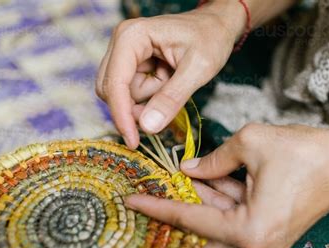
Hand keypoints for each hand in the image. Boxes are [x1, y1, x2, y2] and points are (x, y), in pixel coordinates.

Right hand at [96, 2, 245, 147]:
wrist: (217, 26)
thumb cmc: (211, 38)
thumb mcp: (198, 69)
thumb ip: (172, 98)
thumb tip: (147, 126)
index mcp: (132, 36)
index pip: (115, 83)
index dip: (121, 115)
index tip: (133, 141)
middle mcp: (122, 42)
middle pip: (111, 91)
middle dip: (138, 106)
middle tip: (168, 105)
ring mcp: (125, 53)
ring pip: (123, 94)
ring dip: (149, 99)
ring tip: (174, 80)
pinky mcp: (131, 63)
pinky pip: (133, 92)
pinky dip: (151, 96)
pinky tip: (169, 81)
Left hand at [125, 123, 328, 247]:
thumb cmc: (306, 152)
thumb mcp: (250, 144)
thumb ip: (213, 160)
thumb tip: (189, 169)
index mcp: (249, 232)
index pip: (191, 220)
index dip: (158, 207)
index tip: (132, 201)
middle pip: (201, 230)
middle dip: (176, 206)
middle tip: (150, 189)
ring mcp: (265, 244)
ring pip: (217, 224)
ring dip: (198, 201)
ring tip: (175, 177)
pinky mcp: (271, 233)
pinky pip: (234, 219)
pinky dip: (219, 200)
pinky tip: (202, 178)